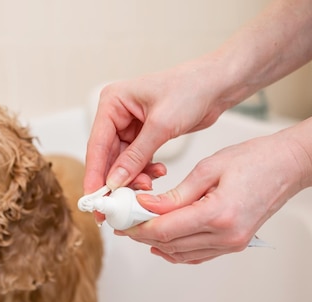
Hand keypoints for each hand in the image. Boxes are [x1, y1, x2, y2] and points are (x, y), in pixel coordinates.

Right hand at [83, 62, 227, 194]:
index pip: (97, 144)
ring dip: (133, 178)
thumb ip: (136, 156)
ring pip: (122, 162)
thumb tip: (114, 181)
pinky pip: (137, 161)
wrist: (216, 84)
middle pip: (107, 156)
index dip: (95, 174)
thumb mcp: (161, 125)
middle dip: (115, 181)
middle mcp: (117, 114)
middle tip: (117, 206)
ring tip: (148, 186)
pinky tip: (158, 174)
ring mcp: (130, 126)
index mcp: (112, 102)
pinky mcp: (144, 136)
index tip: (94, 198)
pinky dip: (145, 172)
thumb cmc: (191, 89)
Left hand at [117, 135, 310, 263]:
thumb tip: (147, 206)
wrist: (288, 167)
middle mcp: (226, 236)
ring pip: (182, 253)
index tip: (123, 220)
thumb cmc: (255, 160)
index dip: (139, 227)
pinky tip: (163, 241)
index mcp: (218, 214)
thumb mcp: (208, 169)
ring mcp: (232, 244)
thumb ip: (176, 194)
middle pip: (171, 244)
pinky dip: (177, 250)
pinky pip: (198, 255)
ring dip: (158, 243)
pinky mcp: (235, 244)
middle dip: (143, 235)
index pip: (166, 229)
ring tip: (139, 229)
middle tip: (125, 223)